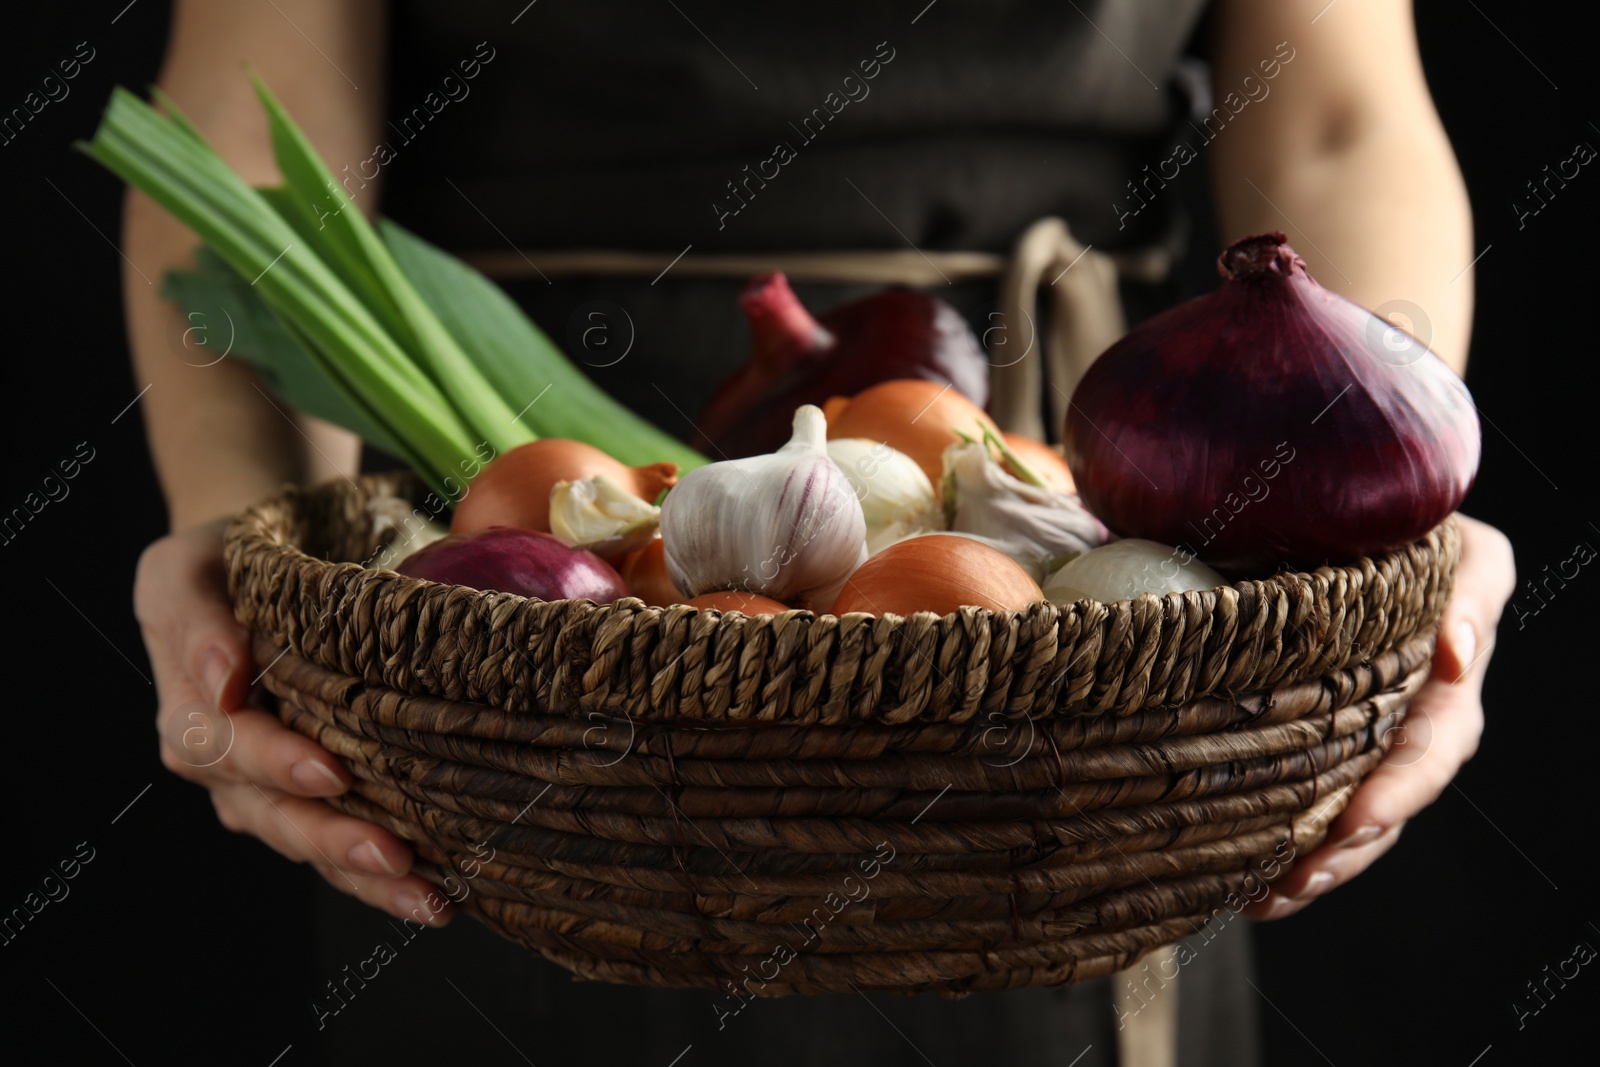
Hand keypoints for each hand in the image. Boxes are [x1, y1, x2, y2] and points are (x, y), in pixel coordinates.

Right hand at [135, 518, 450, 924]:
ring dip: (371, 881)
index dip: (277, 765)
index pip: (226, 751)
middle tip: (398, 857)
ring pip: (316, 846)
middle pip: (277, 817)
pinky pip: (346, 843)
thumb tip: (224, 677)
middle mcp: (230, 766)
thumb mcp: (189, 568)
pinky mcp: (321, 797)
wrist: (263, 562)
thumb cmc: (226, 560)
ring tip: (434, 903)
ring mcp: (274, 790)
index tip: (332, 772)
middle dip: (335, 843)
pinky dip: (388, 877)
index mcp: (192, 714)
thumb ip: (194, 621)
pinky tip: (445, 894)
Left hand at [1248, 514, 1514, 919]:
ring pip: (1354, 811)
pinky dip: (1286, 846)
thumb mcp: (1451, 538)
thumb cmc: (1398, 512)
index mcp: (1452, 664)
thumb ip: (1469, 590)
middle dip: (1346, 847)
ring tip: (1263, 899)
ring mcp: (1375, 724)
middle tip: (1295, 880)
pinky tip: (1246, 886)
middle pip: (1389, 797)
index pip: (1436, 743)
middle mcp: (1421, 704)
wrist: (1343, 496)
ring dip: (1315, 863)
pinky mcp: (1328, 733)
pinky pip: (1313, 797)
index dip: (1399, 788)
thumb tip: (1460, 655)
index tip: (1354, 821)